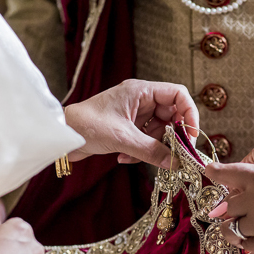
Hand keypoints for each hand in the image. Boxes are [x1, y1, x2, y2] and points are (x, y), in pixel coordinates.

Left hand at [63, 79, 199, 167]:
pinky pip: (145, 140)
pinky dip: (140, 151)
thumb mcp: (122, 139)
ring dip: (152, 147)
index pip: (178, 94)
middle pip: (171, 115)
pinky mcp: (127, 128)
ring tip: (135, 156)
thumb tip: (177, 163)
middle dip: (171, 136)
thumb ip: (152, 150)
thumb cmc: (86, 126)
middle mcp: (139, 99)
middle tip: (173, 154)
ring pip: (158, 131)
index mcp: (140, 91)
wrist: (61, 136)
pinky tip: (124, 158)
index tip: (192, 136)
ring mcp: (133, 114)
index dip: (190, 114)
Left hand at [205, 163, 253, 253]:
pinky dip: (248, 243)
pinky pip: (246, 245)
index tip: (209, 171)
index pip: (229, 173)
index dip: (215, 173)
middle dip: (226, 210)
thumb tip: (239, 198)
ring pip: (231, 229)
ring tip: (244, 228)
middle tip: (228, 213)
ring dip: (235, 228)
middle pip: (226, 206)